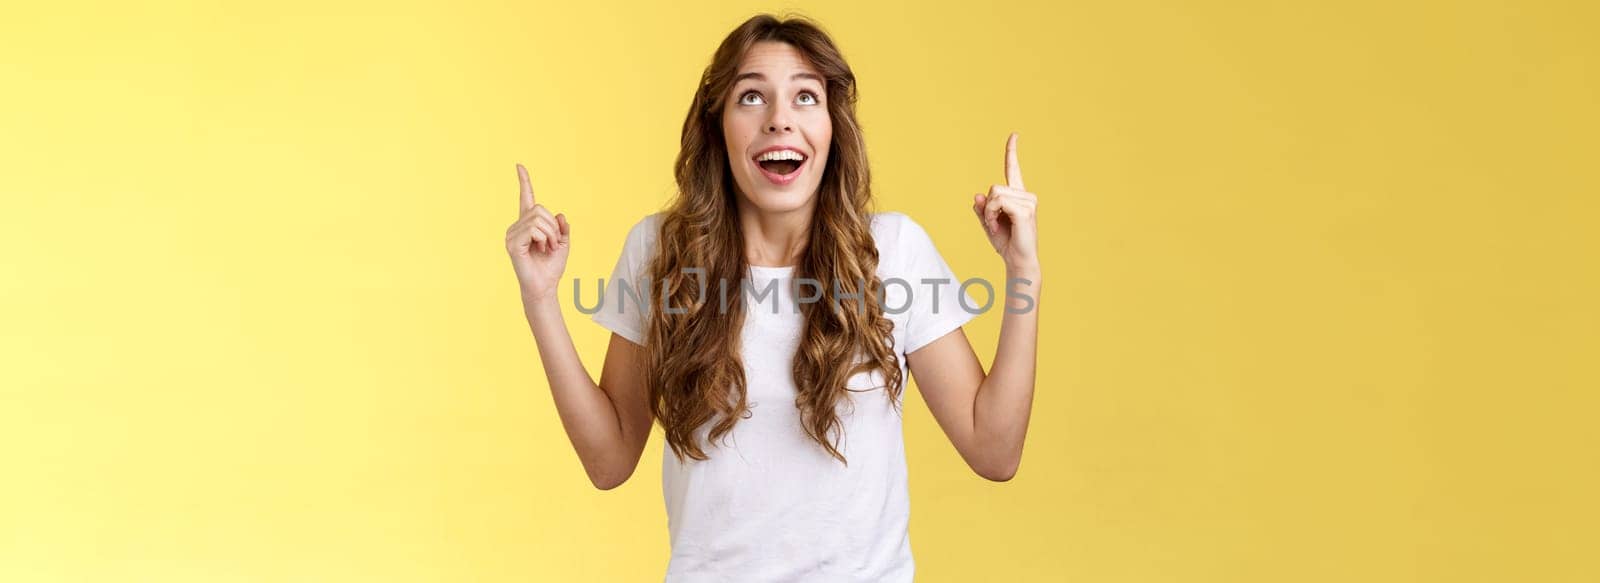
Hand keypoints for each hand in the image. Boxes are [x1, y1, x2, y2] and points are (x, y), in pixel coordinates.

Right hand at [506, 163, 570, 300]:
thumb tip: (559, 215)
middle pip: (539, 209)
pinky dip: (544, 239)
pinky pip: (533, 230)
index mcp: (528, 224)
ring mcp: (512, 234)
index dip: (524, 182)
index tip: (519, 166)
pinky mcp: (512, 243)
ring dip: (550, 235)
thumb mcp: (563, 243)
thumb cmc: (552, 267)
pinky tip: (541, 249)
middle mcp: (517, 226)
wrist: (545, 286)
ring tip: (547, 248)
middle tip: (553, 244)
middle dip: (553, 227)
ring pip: (538, 219)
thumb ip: (562, 227)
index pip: (526, 198)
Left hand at [972, 132, 1038, 272]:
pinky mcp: (1025, 210)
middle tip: (992, 223)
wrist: (1017, 260)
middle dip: (987, 206)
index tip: (1014, 135)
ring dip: (989, 212)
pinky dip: (991, 215)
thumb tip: (977, 194)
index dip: (1012, 151)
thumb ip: (982, 208)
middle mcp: (1026, 195)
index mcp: (1018, 195)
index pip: (1013, 169)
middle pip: (994, 186)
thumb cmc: (1006, 243)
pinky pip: (997, 202)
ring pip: (994, 194)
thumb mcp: (988, 223)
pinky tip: (997, 226)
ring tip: (996, 225)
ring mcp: (1028, 202)